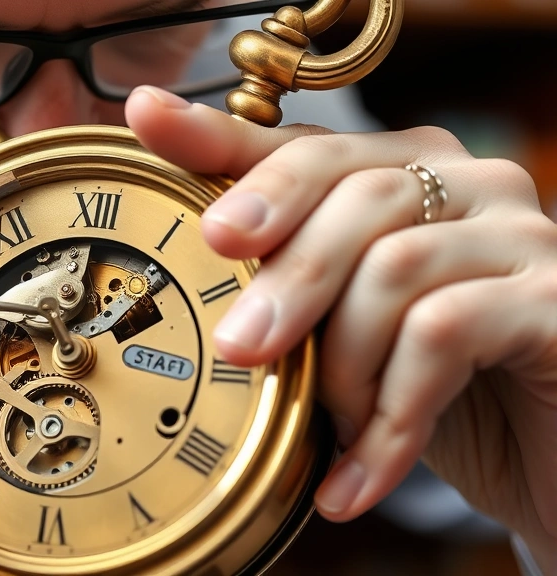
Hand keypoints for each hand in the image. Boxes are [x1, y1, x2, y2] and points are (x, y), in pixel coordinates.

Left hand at [126, 86, 556, 570]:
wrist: (545, 460)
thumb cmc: (437, 389)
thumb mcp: (348, 334)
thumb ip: (289, 286)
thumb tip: (195, 258)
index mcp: (405, 174)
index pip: (302, 145)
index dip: (220, 138)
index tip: (146, 121)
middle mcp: (467, 184)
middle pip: (349, 195)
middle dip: (281, 278)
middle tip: (237, 346)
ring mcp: (519, 236)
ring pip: (392, 266)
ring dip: (339, 363)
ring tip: (325, 430)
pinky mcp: (556, 301)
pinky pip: (445, 333)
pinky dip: (387, 417)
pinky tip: (356, 478)